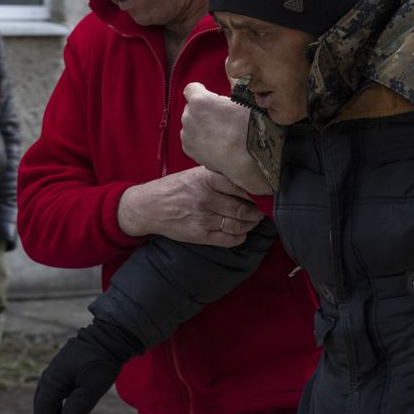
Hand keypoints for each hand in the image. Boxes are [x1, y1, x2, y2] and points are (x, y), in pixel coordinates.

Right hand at [32, 320, 142, 413]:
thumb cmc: (103, 359)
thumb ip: (80, 405)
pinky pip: (56, 395)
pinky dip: (57, 409)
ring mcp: (57, 373)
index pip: (44, 408)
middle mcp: (51, 376)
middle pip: (44, 406)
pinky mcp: (65, 373)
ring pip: (49, 401)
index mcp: (54, 378)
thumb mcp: (94, 383)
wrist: (110, 336)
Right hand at [117, 166, 262, 244]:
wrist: (148, 207)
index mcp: (206, 178)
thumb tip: (248, 181)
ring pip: (238, 224)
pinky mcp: (200, 235)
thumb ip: (219, 176)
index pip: (241, 185)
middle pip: (243, 208)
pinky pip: (229, 239)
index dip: (257, 192)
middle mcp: (206, 198)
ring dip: (251, 224)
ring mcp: (203, 218)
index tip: (265, 193)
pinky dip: (240, 237)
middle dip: (257, 211)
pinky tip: (241, 232)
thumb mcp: (195, 173)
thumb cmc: (175, 188)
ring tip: (253, 220)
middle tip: (262, 209)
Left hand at [181, 82, 272, 194]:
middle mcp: (188, 116)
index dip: (201, 91)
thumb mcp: (245, 100)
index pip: (191, 88)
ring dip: (200, 124)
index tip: (211, 97)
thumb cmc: (248, 128)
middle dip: (202, 109)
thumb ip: (234, 83)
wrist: (246, 160)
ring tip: (219, 132)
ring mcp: (187, 134)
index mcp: (200, 100)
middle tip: (221, 117)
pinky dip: (199, 139)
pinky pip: (191, 138)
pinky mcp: (188, 149)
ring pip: (191, 123)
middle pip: (192, 106)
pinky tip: (215, 143)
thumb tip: (234, 68)